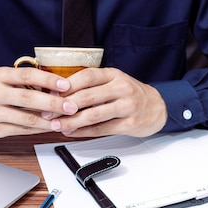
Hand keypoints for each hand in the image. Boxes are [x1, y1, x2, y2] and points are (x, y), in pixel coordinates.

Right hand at [0, 66, 77, 138]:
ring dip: (48, 121)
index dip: (48, 79)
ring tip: (64, 121)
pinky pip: (20, 130)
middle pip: (28, 97)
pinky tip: (49, 128)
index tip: (65, 84)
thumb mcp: (0, 78)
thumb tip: (54, 85)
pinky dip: (37, 129)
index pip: (26, 75)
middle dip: (53, 103)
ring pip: (25, 118)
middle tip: (70, 106)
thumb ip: (22, 81)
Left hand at [49, 67, 167, 137]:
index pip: (86, 76)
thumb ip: (91, 86)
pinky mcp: (129, 124)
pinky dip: (84, 132)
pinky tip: (73, 132)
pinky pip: (102, 129)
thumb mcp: (113, 82)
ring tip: (58, 126)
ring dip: (72, 122)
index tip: (50, 95)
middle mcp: (121, 88)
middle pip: (87, 97)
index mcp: (113, 74)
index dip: (66, 86)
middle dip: (64, 107)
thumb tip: (59, 94)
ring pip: (93, 115)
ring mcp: (127, 106)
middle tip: (49, 114)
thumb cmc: (130, 94)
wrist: (157, 107)